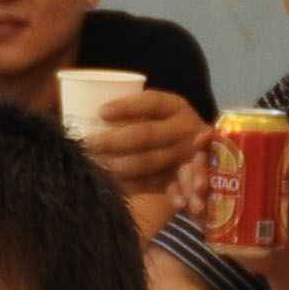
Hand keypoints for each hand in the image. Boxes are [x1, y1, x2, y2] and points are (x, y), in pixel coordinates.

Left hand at [81, 91, 208, 197]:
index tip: (101, 111)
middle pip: (147, 134)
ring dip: (119, 165)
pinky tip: (113, 187)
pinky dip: (135, 187)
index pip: (152, 102)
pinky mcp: (186, 180)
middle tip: (87, 143)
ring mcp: (187, 155)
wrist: (208, 157)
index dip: (127, 106)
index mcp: (176, 107)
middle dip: (113, 140)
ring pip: (149, 161)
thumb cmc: (166, 130)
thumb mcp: (159, 115)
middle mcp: (185, 129)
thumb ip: (133, 113)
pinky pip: (157, 186)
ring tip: (93, 166)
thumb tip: (80, 103)